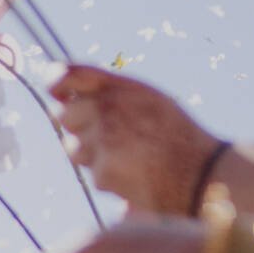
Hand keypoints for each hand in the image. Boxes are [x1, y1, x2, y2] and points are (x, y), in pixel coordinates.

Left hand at [51, 65, 220, 216]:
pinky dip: (108, 177)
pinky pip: (93, 174)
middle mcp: (108, 107)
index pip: (68, 74)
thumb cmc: (178, 137)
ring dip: (92, 156)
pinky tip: (134, 175)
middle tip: (105, 138)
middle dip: (77, 128)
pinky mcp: (103, 169)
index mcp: (120, 86)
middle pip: (64, 115)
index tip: (53, 90)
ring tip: (127, 158)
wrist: (200, 172)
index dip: (55, 81)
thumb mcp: (149, 99)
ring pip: (74, 148)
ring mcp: (104, 139)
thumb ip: (113, 93)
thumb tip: (66, 96)